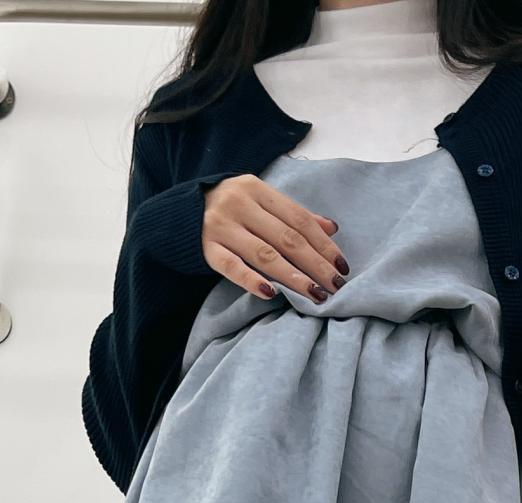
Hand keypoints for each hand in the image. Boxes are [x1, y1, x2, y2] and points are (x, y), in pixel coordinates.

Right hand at [201, 174, 348, 304]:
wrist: (179, 212)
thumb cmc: (230, 209)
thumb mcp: (259, 202)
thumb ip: (292, 215)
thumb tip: (331, 228)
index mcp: (256, 188)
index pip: (298, 219)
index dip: (323, 244)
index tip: (342, 266)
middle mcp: (239, 204)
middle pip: (286, 238)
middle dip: (315, 264)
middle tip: (336, 286)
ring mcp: (221, 226)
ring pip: (264, 254)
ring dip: (293, 277)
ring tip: (315, 294)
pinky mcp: (206, 248)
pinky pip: (231, 267)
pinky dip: (251, 280)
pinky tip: (271, 293)